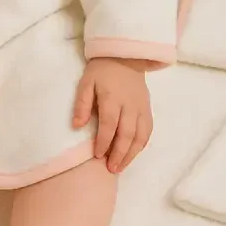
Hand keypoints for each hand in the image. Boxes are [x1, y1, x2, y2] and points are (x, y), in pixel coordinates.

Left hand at [72, 57, 152, 173]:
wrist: (125, 57)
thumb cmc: (101, 71)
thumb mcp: (86, 83)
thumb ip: (81, 104)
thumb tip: (77, 126)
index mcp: (112, 98)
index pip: (109, 124)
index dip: (104, 142)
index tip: (97, 155)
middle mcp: (130, 105)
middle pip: (127, 134)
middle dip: (119, 154)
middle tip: (111, 169)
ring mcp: (141, 107)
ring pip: (140, 135)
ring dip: (131, 154)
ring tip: (121, 167)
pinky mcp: (148, 109)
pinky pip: (148, 131)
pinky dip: (141, 145)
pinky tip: (132, 154)